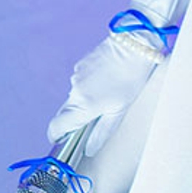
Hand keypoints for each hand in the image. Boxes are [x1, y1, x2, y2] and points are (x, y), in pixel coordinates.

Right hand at [47, 32, 160, 156]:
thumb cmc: (132, 76)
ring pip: (74, 95)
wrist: (136, 43)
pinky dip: (89, 83)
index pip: (55, 127)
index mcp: (84, 106)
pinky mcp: (81, 63)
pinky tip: (107, 77)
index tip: (67, 138)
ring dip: (86, 98)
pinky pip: (80, 81)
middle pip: (65, 112)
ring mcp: (76, 75)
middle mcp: (75, 91)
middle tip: (99, 112)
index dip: (58, 136)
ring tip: (109, 90)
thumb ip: (102, 132)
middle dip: (77, 117)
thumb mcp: (120, 110)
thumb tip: (89, 149)